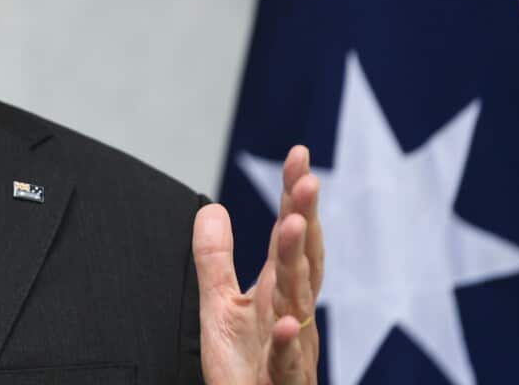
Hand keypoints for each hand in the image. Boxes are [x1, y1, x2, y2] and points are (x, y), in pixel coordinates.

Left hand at [193, 145, 322, 384]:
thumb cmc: (246, 368)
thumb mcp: (220, 306)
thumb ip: (215, 259)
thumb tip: (212, 208)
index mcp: (279, 292)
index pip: (289, 236)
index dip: (293, 197)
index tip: (298, 155)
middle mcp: (293, 312)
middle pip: (302, 258)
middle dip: (304, 218)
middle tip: (306, 178)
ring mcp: (293, 347)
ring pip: (298, 300)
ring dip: (297, 262)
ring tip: (293, 224)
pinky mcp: (282, 381)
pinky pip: (285, 362)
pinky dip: (286, 343)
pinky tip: (284, 322)